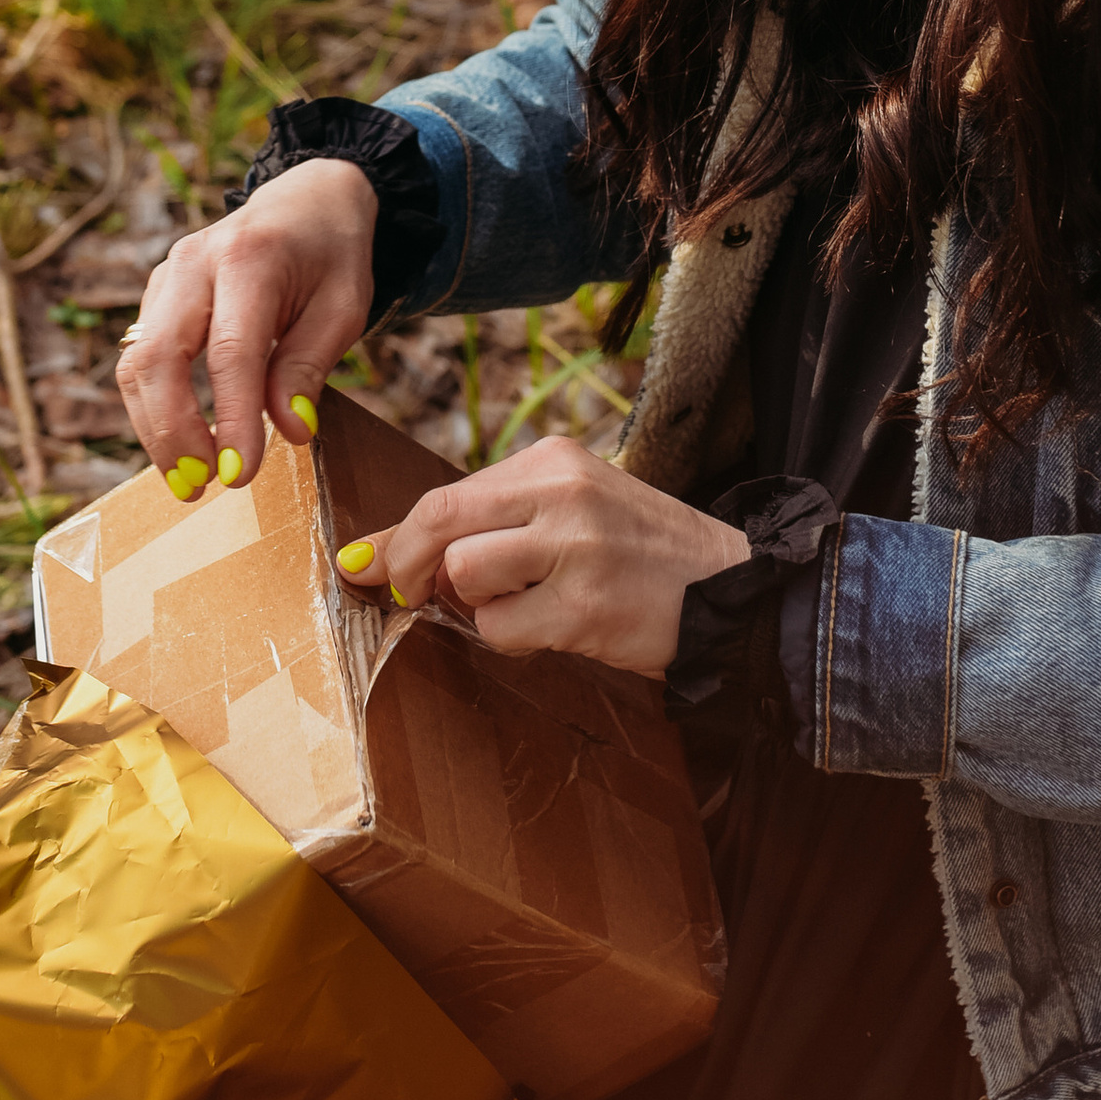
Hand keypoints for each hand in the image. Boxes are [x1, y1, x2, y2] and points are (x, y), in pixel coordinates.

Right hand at [113, 160, 376, 499]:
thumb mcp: (344, 306)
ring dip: (154, 429)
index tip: (240, 475)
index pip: (230, 352)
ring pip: (135, 363)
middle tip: (200, 487)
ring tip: (189, 478)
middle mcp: (194, 262)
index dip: (230, 419)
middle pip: (158, 358)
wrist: (308, 198)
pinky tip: (183, 441)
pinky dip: (154, 407)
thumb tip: (290, 433)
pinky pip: (139, 358)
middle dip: (172, 433)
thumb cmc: (332, 255)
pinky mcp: (157, 295)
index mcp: (249, 258)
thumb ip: (309, 366)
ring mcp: (167, 276)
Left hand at [335, 438, 750, 681]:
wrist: (729, 588)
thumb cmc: (637, 552)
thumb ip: (484, 523)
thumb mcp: (567, 510)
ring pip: (464, 575)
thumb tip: (371, 556)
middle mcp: (562, 491)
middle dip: (407, 565)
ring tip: (521, 605)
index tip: (372, 567)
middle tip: (411, 595)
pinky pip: (501, 630)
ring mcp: (576, 547)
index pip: (446, 493)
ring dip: (476, 606)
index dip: (398, 537)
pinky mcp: (586, 605)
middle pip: (439, 521)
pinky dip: (511, 640)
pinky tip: (554, 628)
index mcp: (553, 459)